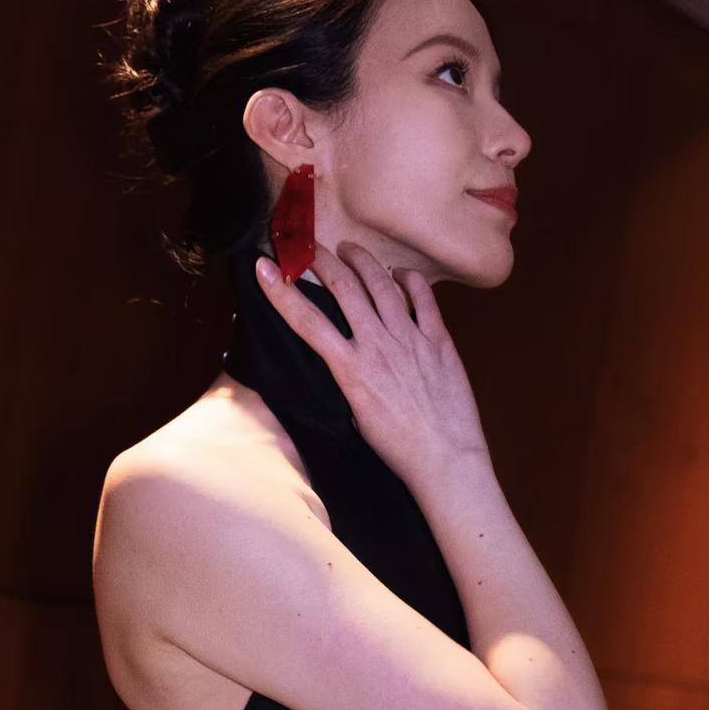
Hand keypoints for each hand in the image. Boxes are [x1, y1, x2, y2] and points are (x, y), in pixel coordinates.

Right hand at [255, 240, 491, 483]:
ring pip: (381, 283)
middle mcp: (378, 345)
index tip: (263, 268)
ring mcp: (410, 338)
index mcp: (351, 369)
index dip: (279, 292)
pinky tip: (401, 274)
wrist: (445, 460)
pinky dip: (409, 279)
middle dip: (322, 261)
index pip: (306, 321)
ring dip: (362, 260)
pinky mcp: (439, 340)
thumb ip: (346, 382)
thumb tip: (339, 363)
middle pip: (344, 287)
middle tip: (311, 249)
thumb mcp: (356, 417)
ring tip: (350, 250)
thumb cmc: (398, 449)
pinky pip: (423, 297)